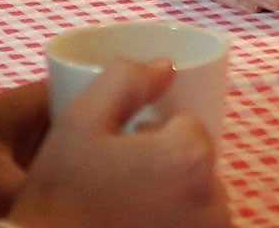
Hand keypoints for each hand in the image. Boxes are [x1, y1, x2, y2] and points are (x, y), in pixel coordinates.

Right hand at [6, 60, 228, 227]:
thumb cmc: (63, 193)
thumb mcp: (80, 120)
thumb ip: (125, 81)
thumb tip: (165, 66)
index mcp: (190, 158)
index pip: (187, 126)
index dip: (151, 134)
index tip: (120, 153)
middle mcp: (214, 202)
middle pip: (197, 163)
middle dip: (166, 166)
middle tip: (119, 182)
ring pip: (198, 200)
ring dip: (171, 198)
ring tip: (125, 207)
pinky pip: (192, 226)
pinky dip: (171, 223)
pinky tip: (134, 225)